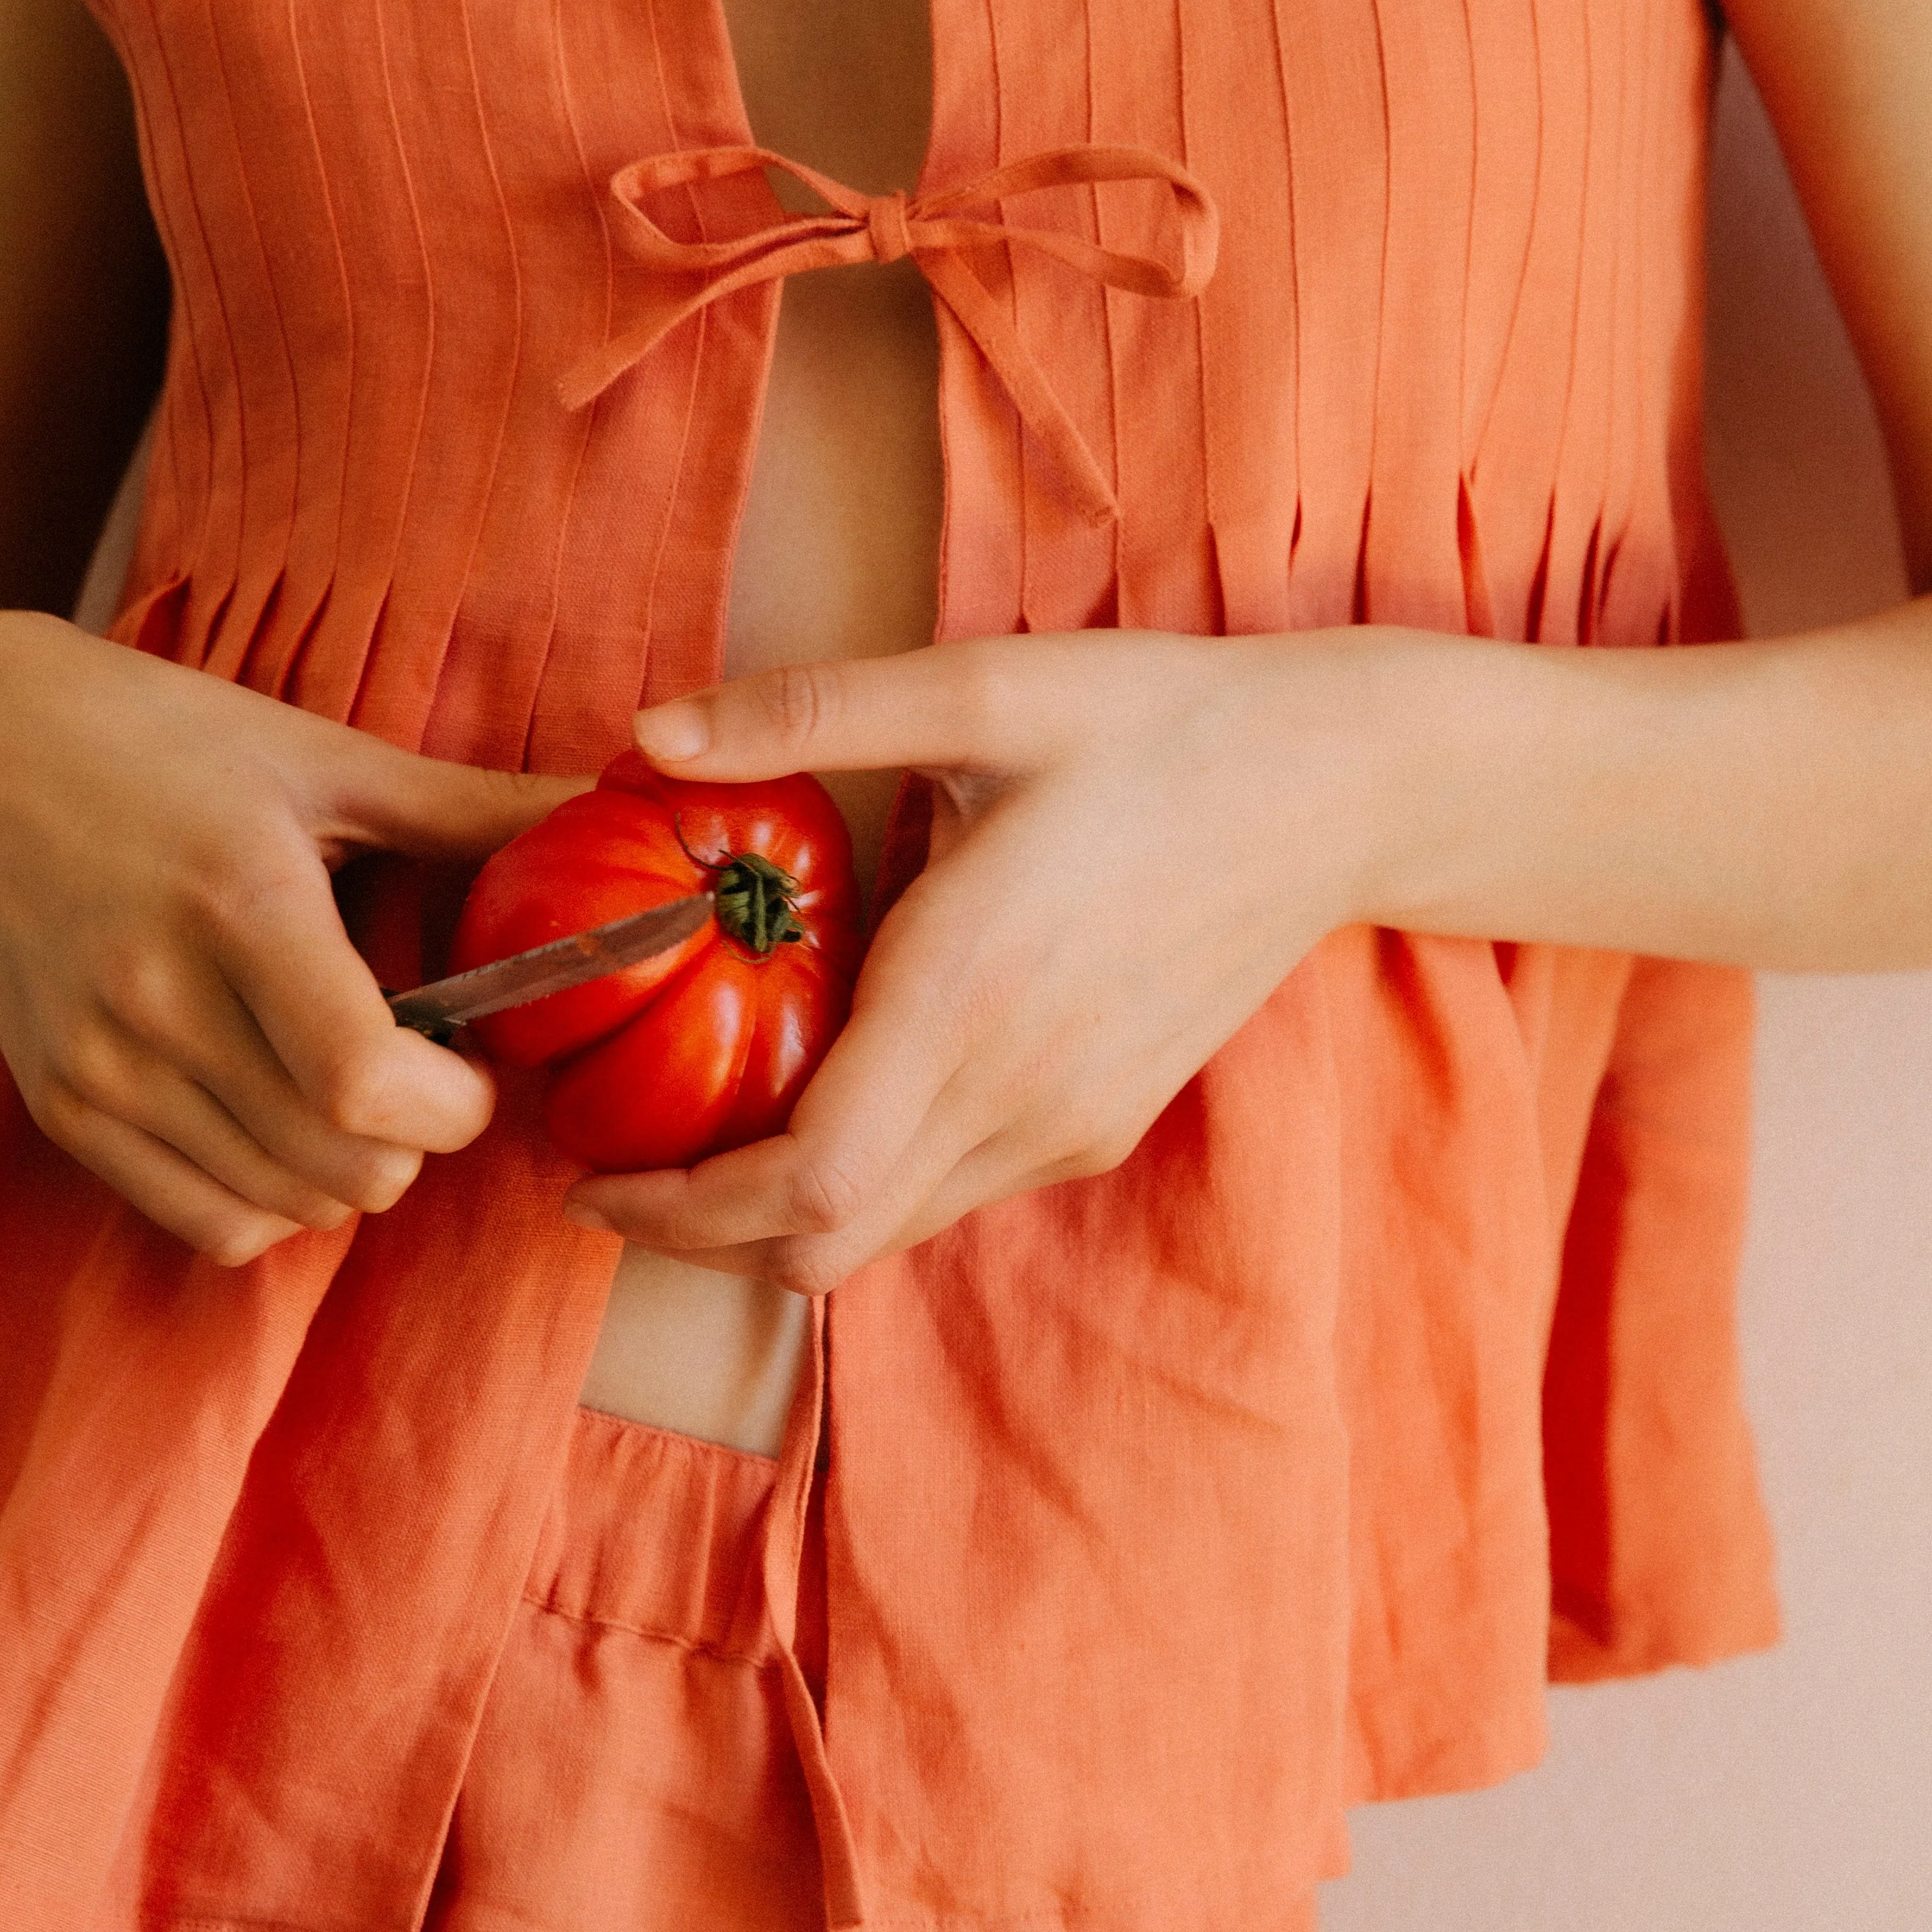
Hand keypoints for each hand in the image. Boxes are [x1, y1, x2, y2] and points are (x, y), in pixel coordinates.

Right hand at [0, 611, 580, 1262]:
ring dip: (349, 1176)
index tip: (472, 1072)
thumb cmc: (164, 738)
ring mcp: (96, 1065)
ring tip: (352, 1093)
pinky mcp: (59, 1106)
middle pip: (335, 1165)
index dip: (449, 1108)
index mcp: (237, 901)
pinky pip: (203, 1223)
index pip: (360, 1084)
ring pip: (279, 1207)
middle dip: (416, 1146)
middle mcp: (155, 999)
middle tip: (425, 1080)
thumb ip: (472, 806)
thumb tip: (609, 801)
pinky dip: (269, 1203)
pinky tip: (279, 1124)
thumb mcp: (323, 754)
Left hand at [560, 630, 1396, 1291]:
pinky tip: (821, 1102)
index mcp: (973, 991)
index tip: (589, 1177)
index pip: (806, 1185)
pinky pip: (948, 1196)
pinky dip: (860, 1186)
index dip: (681, 1209)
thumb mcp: (988, 687)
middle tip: (608, 1175)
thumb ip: (811, 711)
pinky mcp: (1101, 1123)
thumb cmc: (1160, 723)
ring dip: (777, 1218)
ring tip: (692, 1143)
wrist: (1342, 787)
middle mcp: (1022, 1090)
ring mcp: (1070, 1122)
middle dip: (698, 1234)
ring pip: (887, 1236)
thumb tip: (650, 733)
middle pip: (826, 1243)